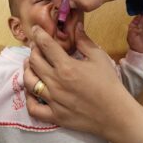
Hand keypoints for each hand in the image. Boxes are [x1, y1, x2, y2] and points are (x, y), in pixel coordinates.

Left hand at [23, 23, 142, 142]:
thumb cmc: (109, 84)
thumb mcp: (99, 58)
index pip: (46, 45)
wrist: (116, 114)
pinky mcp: (54, 116)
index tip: (35, 29)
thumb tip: (76, 26)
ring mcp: (53, 100)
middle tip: (35, 46)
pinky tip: (31, 91)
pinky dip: (28, 98)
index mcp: (66, 66)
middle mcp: (55, 82)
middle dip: (33, 50)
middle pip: (34, 61)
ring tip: (29, 64)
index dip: (38, 34)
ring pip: (29, 82)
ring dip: (26, 70)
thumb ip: (84, 41)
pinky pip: (33, 108)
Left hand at [127, 14, 142, 52]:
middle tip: (142, 11)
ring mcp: (139, 32)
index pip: (132, 24)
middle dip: (138, 17)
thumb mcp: (133, 38)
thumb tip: (133, 25)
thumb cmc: (137, 45)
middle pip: (135, 22)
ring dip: (141, 18)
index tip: (138, 14)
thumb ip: (132, 31)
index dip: (134, 19)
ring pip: (139, 23)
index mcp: (130, 33)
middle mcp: (134, 32)